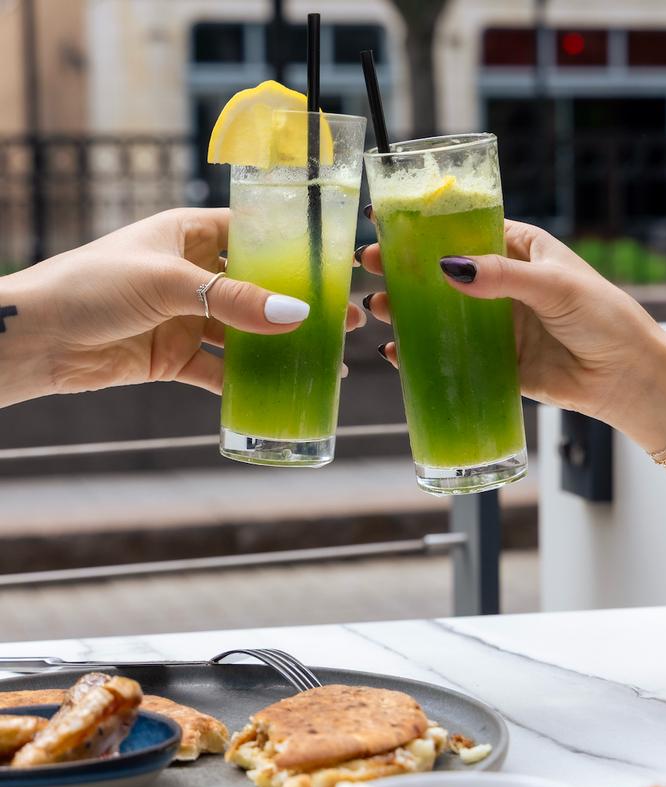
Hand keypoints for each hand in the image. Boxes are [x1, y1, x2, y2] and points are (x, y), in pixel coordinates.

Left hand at [0, 208, 365, 405]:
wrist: (36, 339)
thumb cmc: (91, 286)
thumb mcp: (167, 282)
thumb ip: (232, 299)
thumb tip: (296, 312)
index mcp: (190, 234)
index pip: (255, 233)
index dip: (296, 248)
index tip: (337, 265)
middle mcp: (193, 273)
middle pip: (259, 286)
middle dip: (300, 303)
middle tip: (345, 318)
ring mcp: (186, 316)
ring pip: (245, 331)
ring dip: (281, 345)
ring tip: (325, 356)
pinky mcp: (175, 355)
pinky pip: (220, 368)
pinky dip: (246, 381)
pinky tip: (280, 390)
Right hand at [358, 218, 665, 442]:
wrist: (626, 377)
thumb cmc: (603, 316)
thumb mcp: (554, 285)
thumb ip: (503, 276)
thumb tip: (447, 268)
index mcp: (518, 249)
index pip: (463, 230)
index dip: (424, 226)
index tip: (386, 221)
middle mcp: (501, 283)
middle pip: (442, 271)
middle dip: (403, 268)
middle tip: (368, 264)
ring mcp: (495, 323)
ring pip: (441, 313)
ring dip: (407, 310)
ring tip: (377, 308)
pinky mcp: (494, 360)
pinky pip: (451, 354)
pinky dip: (422, 354)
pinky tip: (396, 353)